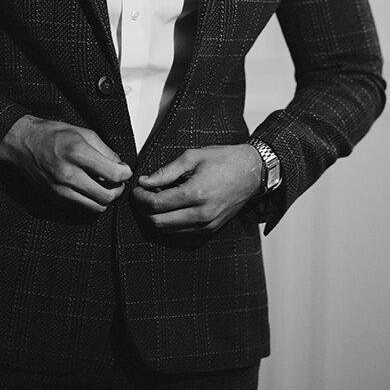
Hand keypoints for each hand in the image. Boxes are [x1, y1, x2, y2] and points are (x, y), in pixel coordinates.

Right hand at [0, 115, 131, 212]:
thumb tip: (120, 164)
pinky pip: (81, 207)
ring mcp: (60, 189)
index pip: (113, 173)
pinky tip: (89, 188)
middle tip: (118, 181)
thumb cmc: (51, 134)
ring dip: (105, 199)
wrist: (22, 143)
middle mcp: (68, 173)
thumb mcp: (82, 132)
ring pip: (95, 207)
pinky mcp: (55, 198)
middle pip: (106, 196)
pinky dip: (90, 201)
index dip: (125, 173)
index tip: (125, 170)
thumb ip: (104, 150)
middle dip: (118, 190)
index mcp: (77, 152)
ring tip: (105, 186)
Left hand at [131, 144, 262, 233]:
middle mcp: (202, 214)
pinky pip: (182, 233)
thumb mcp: (192, 157)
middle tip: (142, 195)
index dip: (141, 198)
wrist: (252, 172)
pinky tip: (170, 207)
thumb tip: (145, 181)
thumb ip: (166, 171)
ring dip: (156, 217)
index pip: (157, 204)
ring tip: (156, 199)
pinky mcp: (211, 230)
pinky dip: (170, 223)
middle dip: (144, 209)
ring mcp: (207, 225)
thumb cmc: (224, 160)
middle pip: (159, 222)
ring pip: (169, 231)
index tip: (137, 188)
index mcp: (196, 194)